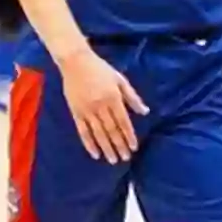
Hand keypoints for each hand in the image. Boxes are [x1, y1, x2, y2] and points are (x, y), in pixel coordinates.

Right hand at [58, 48, 148, 163]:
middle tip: (125, 158)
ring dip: (106, 148)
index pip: (123, 121)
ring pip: (98, 134)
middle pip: (111, 130)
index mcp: (113, 97)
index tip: (134, 147)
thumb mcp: (120, 79)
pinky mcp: (76, 113)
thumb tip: (145, 111)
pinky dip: (89, 144)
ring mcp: (87, 110)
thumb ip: (132, 97)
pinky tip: (95, 154)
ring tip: (113, 160)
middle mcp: (100, 106)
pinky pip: (83, 132)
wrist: (75, 62)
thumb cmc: (101, 69)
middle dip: (119, 145)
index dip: (129, 135)